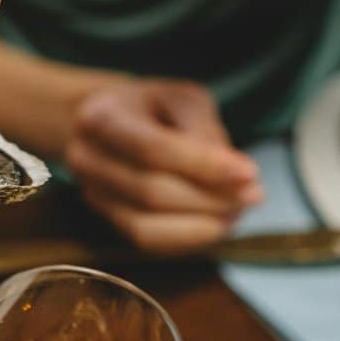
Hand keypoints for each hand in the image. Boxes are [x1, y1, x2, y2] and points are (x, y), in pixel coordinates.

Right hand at [64, 80, 262, 252]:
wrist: (107, 121)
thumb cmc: (150, 107)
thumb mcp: (180, 98)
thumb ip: (204, 131)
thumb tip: (236, 175)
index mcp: (101, 117)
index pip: (153, 149)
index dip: (204, 166)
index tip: (250, 174)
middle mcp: (86, 158)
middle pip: (151, 192)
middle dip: (210, 199)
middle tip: (253, 195)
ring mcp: (91, 192)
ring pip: (146, 225)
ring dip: (201, 225)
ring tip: (237, 211)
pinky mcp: (105, 217)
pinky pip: (146, 242)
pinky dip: (187, 239)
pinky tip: (214, 224)